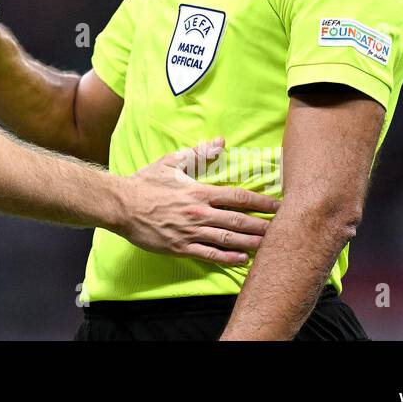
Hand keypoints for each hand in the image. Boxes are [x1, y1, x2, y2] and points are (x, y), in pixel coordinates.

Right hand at [115, 138, 278, 264]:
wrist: (120, 205)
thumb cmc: (144, 183)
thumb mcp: (170, 162)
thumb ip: (197, 153)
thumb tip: (220, 142)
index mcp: (198, 192)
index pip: (237, 197)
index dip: (261, 201)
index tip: (278, 205)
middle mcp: (199, 213)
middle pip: (238, 221)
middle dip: (262, 225)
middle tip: (282, 229)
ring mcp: (190, 232)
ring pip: (227, 240)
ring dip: (250, 243)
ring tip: (268, 246)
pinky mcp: (180, 247)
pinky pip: (209, 254)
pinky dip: (227, 258)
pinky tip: (242, 260)